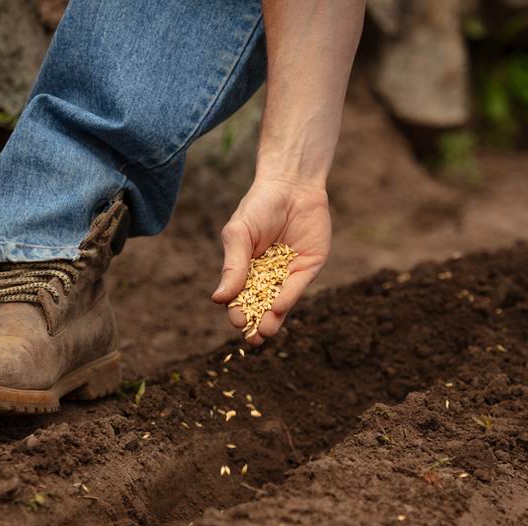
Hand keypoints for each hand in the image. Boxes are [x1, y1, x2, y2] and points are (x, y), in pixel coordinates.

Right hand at [211, 177, 331, 345]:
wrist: (291, 184)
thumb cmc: (258, 206)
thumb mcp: (238, 236)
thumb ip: (232, 267)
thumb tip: (219, 299)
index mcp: (246, 271)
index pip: (240, 298)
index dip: (237, 311)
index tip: (236, 320)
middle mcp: (267, 276)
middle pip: (260, 306)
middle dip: (256, 323)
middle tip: (252, 338)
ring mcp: (288, 274)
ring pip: (279, 302)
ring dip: (272, 319)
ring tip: (265, 332)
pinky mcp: (308, 267)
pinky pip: (296, 287)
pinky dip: (287, 298)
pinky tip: (278, 308)